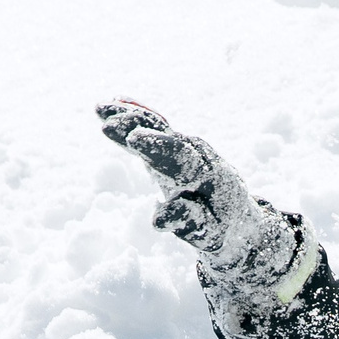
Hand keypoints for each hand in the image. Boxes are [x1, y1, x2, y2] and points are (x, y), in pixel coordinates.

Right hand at [97, 100, 300, 288]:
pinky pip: (156, 127)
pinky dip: (137, 114)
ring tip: (100, 109)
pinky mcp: (175, 148)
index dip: (157, 146)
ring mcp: (187, 148)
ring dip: (131, 117)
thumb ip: (190, 224)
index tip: (134, 139)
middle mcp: (199, 156)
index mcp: (210, 176)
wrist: (238, 219)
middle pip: (166, 136)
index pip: (182, 157)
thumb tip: (159, 218)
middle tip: (108, 124)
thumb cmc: (222, 231)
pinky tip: (114, 102)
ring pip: (159, 127)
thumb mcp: (210, 236)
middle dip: (138, 127)